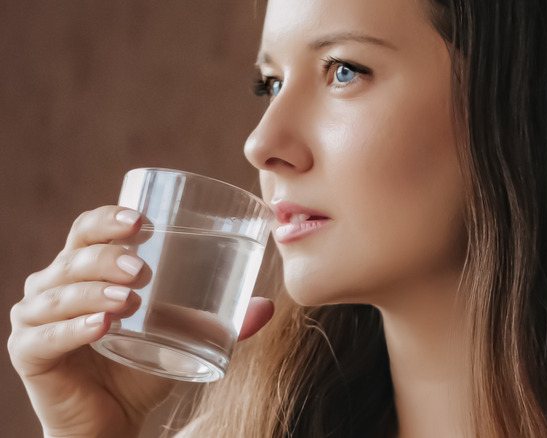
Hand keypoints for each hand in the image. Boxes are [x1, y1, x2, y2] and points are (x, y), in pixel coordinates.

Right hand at [7, 206, 274, 436]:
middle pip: (72, 256)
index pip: (87, 230)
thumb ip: (222, 321)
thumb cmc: (143, 366)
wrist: (113, 420)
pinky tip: (99, 328)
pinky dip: (71, 330)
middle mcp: (55, 287)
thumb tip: (267, 306)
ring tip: (128, 299)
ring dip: (92, 291)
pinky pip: (44, 337)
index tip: (143, 221)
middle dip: (105, 256)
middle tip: (141, 268)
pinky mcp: (29, 355)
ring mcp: (36, 320)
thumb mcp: (184, 336)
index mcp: (87, 270)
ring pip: (56, 293)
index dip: (109, 219)